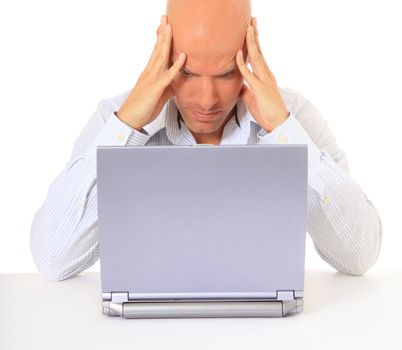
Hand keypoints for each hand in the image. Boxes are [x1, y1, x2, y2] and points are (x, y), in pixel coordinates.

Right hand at [117, 15, 185, 130]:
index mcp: (150, 74)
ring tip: (170, 27)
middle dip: (162, 33)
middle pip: (157, 49)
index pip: (156, 52)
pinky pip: (168, 76)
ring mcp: (152, 80)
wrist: (130, 119)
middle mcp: (150, 73)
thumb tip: (178, 82)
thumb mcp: (159, 95)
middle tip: (166, 17)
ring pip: (160, 57)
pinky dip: (176, 66)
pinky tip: (182, 56)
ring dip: (166, 42)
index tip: (164, 26)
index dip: (160, 39)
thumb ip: (168, 86)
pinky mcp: (155, 89)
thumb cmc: (143, 108)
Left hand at [236, 17, 289, 131]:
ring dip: (251, 42)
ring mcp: (264, 81)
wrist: (278, 123)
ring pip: (257, 57)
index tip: (251, 30)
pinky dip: (243, 64)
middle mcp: (266, 75)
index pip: (259, 56)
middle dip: (255, 35)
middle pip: (259, 51)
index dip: (255, 43)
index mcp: (265, 76)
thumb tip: (238, 86)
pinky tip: (238, 55)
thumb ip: (246, 90)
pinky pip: (250, 74)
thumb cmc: (266, 112)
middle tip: (252, 21)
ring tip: (248, 28)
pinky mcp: (260, 89)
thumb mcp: (253, 99)